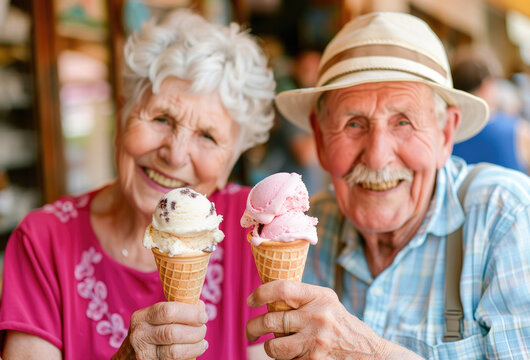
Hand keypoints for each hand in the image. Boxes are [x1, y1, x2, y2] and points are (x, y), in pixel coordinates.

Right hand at [113, 300, 208, 359]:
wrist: (130, 356)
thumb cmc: (152, 331)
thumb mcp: (156, 318)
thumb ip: (178, 309)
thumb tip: (200, 307)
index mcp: (142, 317)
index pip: (168, 311)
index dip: (190, 313)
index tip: (203, 316)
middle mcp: (140, 335)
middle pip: (173, 333)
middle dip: (195, 331)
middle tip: (203, 330)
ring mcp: (143, 354)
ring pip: (175, 352)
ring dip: (195, 346)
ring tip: (202, 343)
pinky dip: (189, 356)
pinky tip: (195, 350)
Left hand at [246, 281, 419, 359]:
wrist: (369, 352)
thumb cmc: (341, 324)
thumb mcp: (327, 303)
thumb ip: (302, 299)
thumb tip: (267, 298)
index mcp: (320, 296)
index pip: (282, 288)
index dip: (261, 293)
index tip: (251, 300)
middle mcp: (317, 316)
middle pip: (271, 320)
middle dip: (253, 327)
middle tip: (250, 331)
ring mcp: (316, 341)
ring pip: (274, 346)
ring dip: (269, 347)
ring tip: (272, 345)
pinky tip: (294, 356)